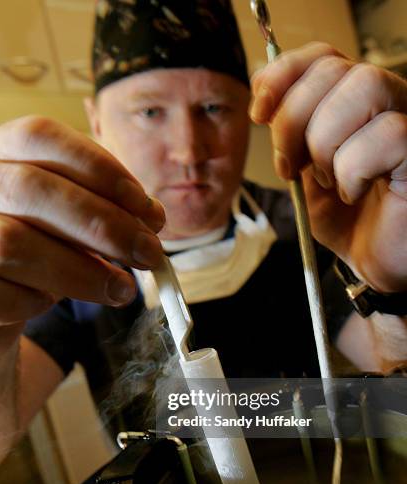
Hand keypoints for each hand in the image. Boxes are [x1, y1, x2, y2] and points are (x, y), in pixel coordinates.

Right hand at [0, 116, 164, 351]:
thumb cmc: (38, 245)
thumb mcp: (67, 217)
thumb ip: (103, 210)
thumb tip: (150, 219)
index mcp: (1, 153)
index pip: (40, 135)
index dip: (98, 166)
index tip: (144, 204)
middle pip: (31, 187)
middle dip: (103, 224)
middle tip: (149, 254)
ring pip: (13, 244)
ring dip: (83, 272)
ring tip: (122, 289)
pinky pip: (1, 294)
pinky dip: (36, 302)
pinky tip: (51, 302)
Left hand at [250, 42, 406, 293]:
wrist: (374, 264)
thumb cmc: (347, 221)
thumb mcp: (303, 174)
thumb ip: (288, 135)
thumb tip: (264, 97)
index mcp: (353, 104)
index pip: (323, 57)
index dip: (284, 75)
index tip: (259, 112)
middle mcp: (386, 103)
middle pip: (334, 71)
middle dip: (293, 121)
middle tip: (290, 166)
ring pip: (363, 88)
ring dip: (325, 143)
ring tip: (328, 180)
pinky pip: (386, 134)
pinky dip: (353, 169)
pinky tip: (354, 193)